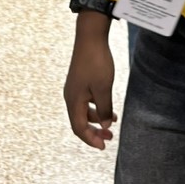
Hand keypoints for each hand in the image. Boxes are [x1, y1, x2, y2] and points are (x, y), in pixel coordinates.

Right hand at [64, 12, 116, 148]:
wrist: (90, 37)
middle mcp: (71, 96)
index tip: (104, 146)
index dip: (91, 139)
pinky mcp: (79, 80)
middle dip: (94, 132)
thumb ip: (105, 109)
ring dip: (97, 119)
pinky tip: (108, 106)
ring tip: (114, 122)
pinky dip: (96, 107)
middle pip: (80, 121)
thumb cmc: (96, 62)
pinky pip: (86, 100)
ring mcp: (74, 88)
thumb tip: (106, 125)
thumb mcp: (104, 88)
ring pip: (84, 110)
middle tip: (109, 139)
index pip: (79, 128)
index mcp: (74, 100)